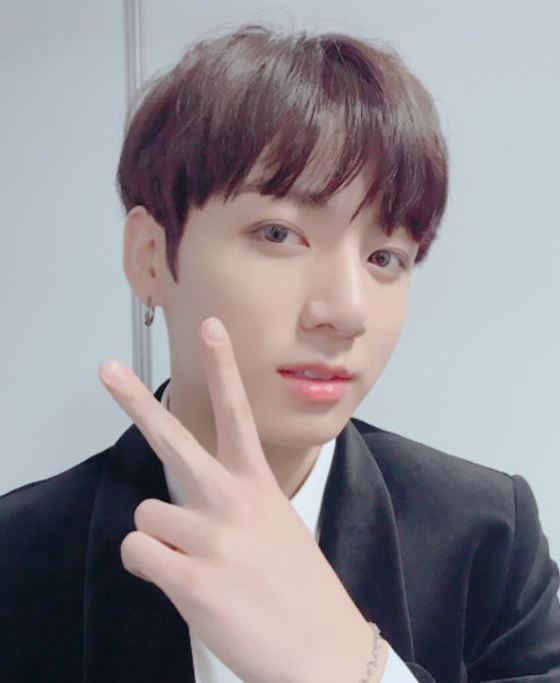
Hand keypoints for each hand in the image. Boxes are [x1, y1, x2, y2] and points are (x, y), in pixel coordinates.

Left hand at [98, 316, 384, 682]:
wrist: (322, 650)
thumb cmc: (298, 588)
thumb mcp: (276, 528)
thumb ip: (229, 506)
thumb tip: (176, 507)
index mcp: (257, 485)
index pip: (237, 412)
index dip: (224, 366)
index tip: (210, 327)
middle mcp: (232, 501)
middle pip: (174, 440)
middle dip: (135, 402)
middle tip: (107, 370)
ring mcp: (211, 537)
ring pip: (147, 513)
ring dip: (161, 539)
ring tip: (195, 564)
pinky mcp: (189, 579)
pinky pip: (137, 551)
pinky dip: (149, 566)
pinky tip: (182, 582)